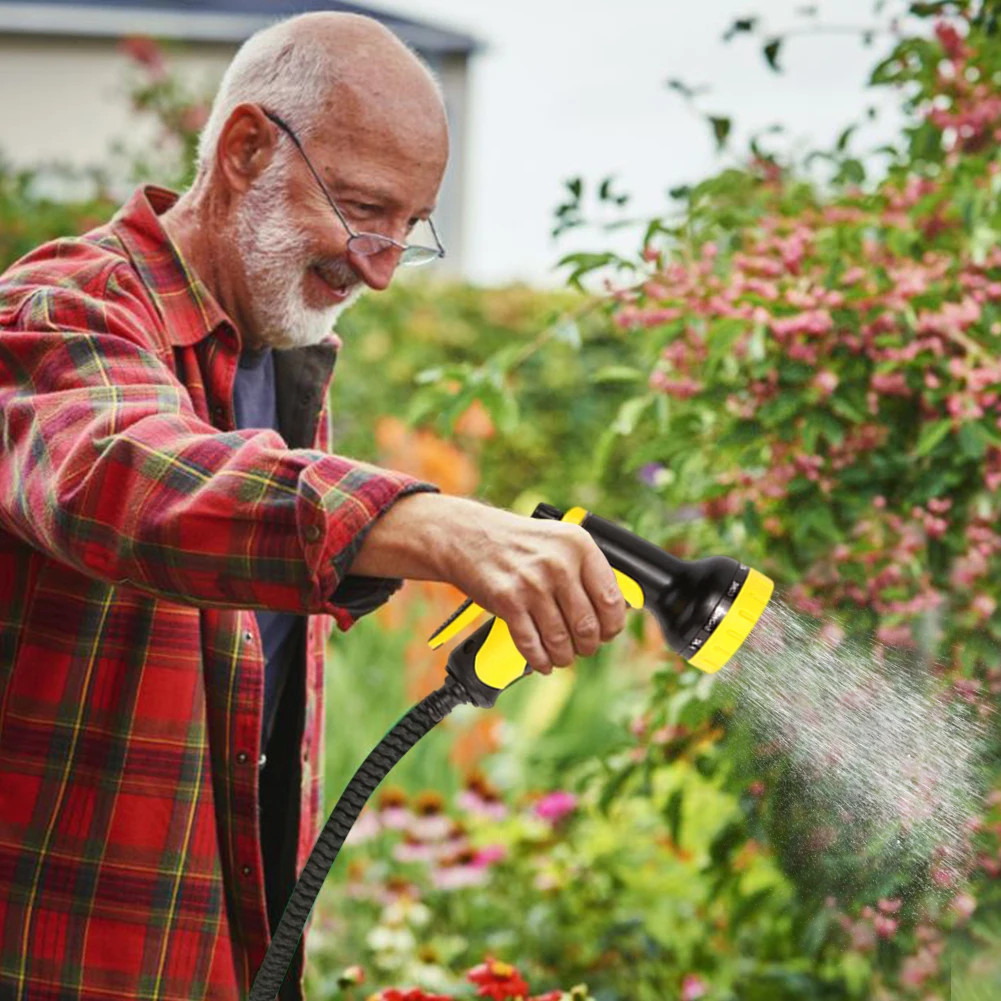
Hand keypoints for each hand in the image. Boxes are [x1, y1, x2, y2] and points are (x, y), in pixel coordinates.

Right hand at [429, 496, 627, 673]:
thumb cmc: (518, 543)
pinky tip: (543, 662)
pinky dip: (540, 660)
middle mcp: (558, 564)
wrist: (468, 536)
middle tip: (583, 648)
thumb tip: (616, 608)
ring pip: (561, 640)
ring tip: (562, 657)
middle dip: (588, 646)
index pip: (611, 599)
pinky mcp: (508, 602)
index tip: (607, 633)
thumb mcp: (559, 542)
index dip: (612, 626)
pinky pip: (532, 644)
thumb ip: (587, 570)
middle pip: (587, 625)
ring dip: (564, 657)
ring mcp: (532, 584)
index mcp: (578, 546)